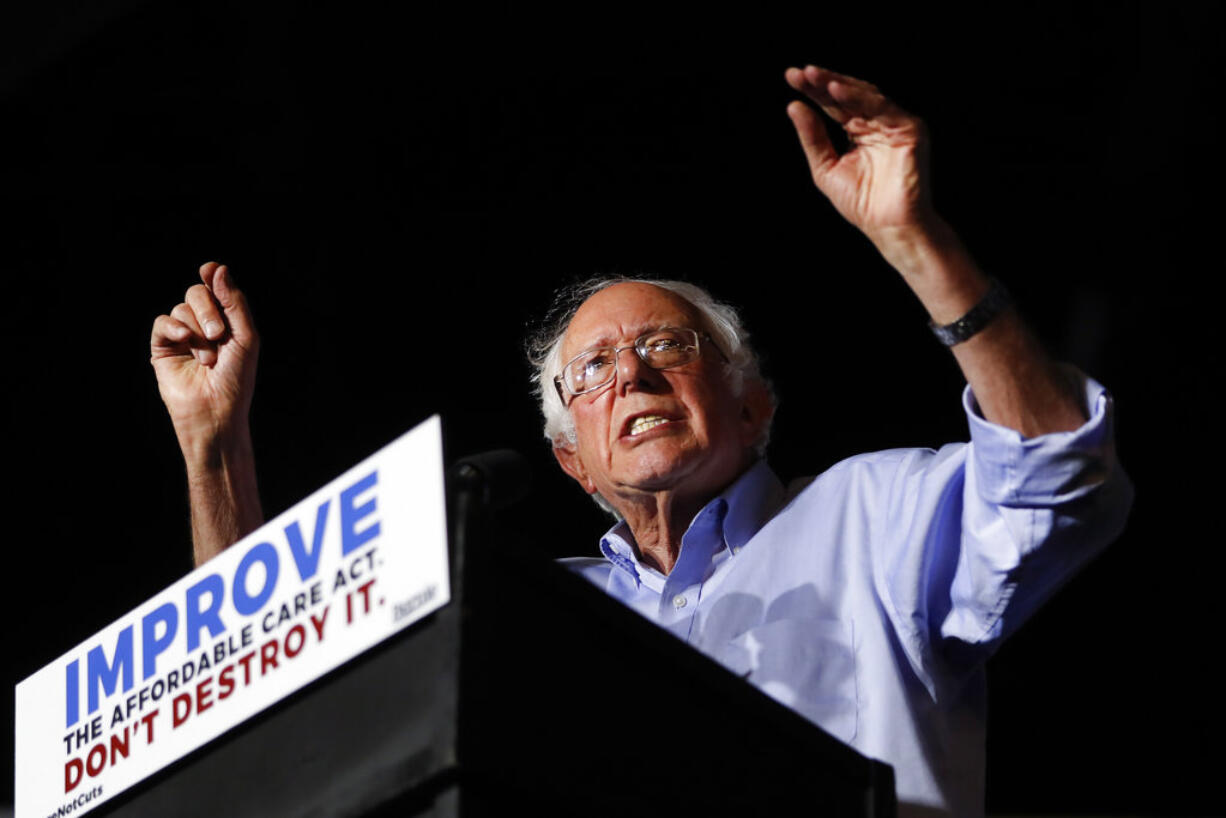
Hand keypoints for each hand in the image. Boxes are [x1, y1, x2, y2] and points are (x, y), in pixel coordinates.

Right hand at [150, 262, 258, 448]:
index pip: (217, 288)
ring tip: (208, 359)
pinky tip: (183, 340)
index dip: (212, 276)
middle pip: (197, 293)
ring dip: (197, 331)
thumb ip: (234, 302)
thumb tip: (217, 268)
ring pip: (181, 309)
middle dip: (208, 310)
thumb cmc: (236, 379)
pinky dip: (173, 328)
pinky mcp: (163, 347)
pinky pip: (162, 323)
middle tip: (218, 335)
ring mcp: (183, 336)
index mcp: (228, 321)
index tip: (209, 270)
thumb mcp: (245, 337)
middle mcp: (204, 325)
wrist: (216, 412)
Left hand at [785, 65, 933, 241]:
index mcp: (858, 130)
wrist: (888, 227)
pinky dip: (859, 98)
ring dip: (838, 84)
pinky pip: (882, 108)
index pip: (833, 104)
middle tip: (801, 72)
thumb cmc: (861, 204)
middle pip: (847, 95)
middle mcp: (876, 122)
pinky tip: (836, 91)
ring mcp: (894, 124)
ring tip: (814, 77)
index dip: (813, 90)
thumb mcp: (825, 168)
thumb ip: (812, 138)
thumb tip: (793, 106)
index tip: (791, 76)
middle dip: (823, 82)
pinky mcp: (910, 129)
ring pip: (865, 96)